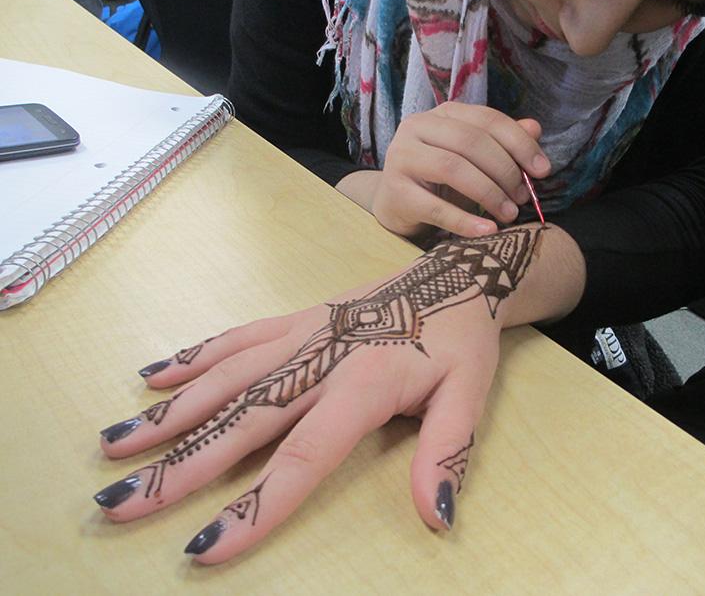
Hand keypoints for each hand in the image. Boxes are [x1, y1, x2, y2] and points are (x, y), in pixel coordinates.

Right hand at [93, 227, 545, 563]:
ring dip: (168, 414)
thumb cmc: (463, 340)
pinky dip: (194, 358)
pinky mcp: (297, 318)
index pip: (302, 456)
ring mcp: (303, 333)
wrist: (456, 275)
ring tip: (113, 447)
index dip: (254, 506)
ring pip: (225, 378)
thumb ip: (447, 451)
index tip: (204, 548)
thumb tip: (435, 518)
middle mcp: (322, 357)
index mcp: (365, 385)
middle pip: (242, 420)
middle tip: (119, 504)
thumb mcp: (471, 394)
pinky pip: (237, 338)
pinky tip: (152, 378)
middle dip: (179, 467)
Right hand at [345, 103, 550, 238]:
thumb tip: (536, 128)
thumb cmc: (441, 180)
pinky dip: (465, 221)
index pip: (487, 120)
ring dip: (489, 193)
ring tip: (510, 214)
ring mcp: (402, 157)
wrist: (397, 205)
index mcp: (442, 114)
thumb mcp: (475, 159)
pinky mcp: (395, 191)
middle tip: (523, 198)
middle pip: (471, 142)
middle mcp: (418, 127)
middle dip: (505, 171)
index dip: (519, 144)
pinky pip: (435, 207)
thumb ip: (503, 143)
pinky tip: (488, 230)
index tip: (542, 171)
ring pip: (453, 169)